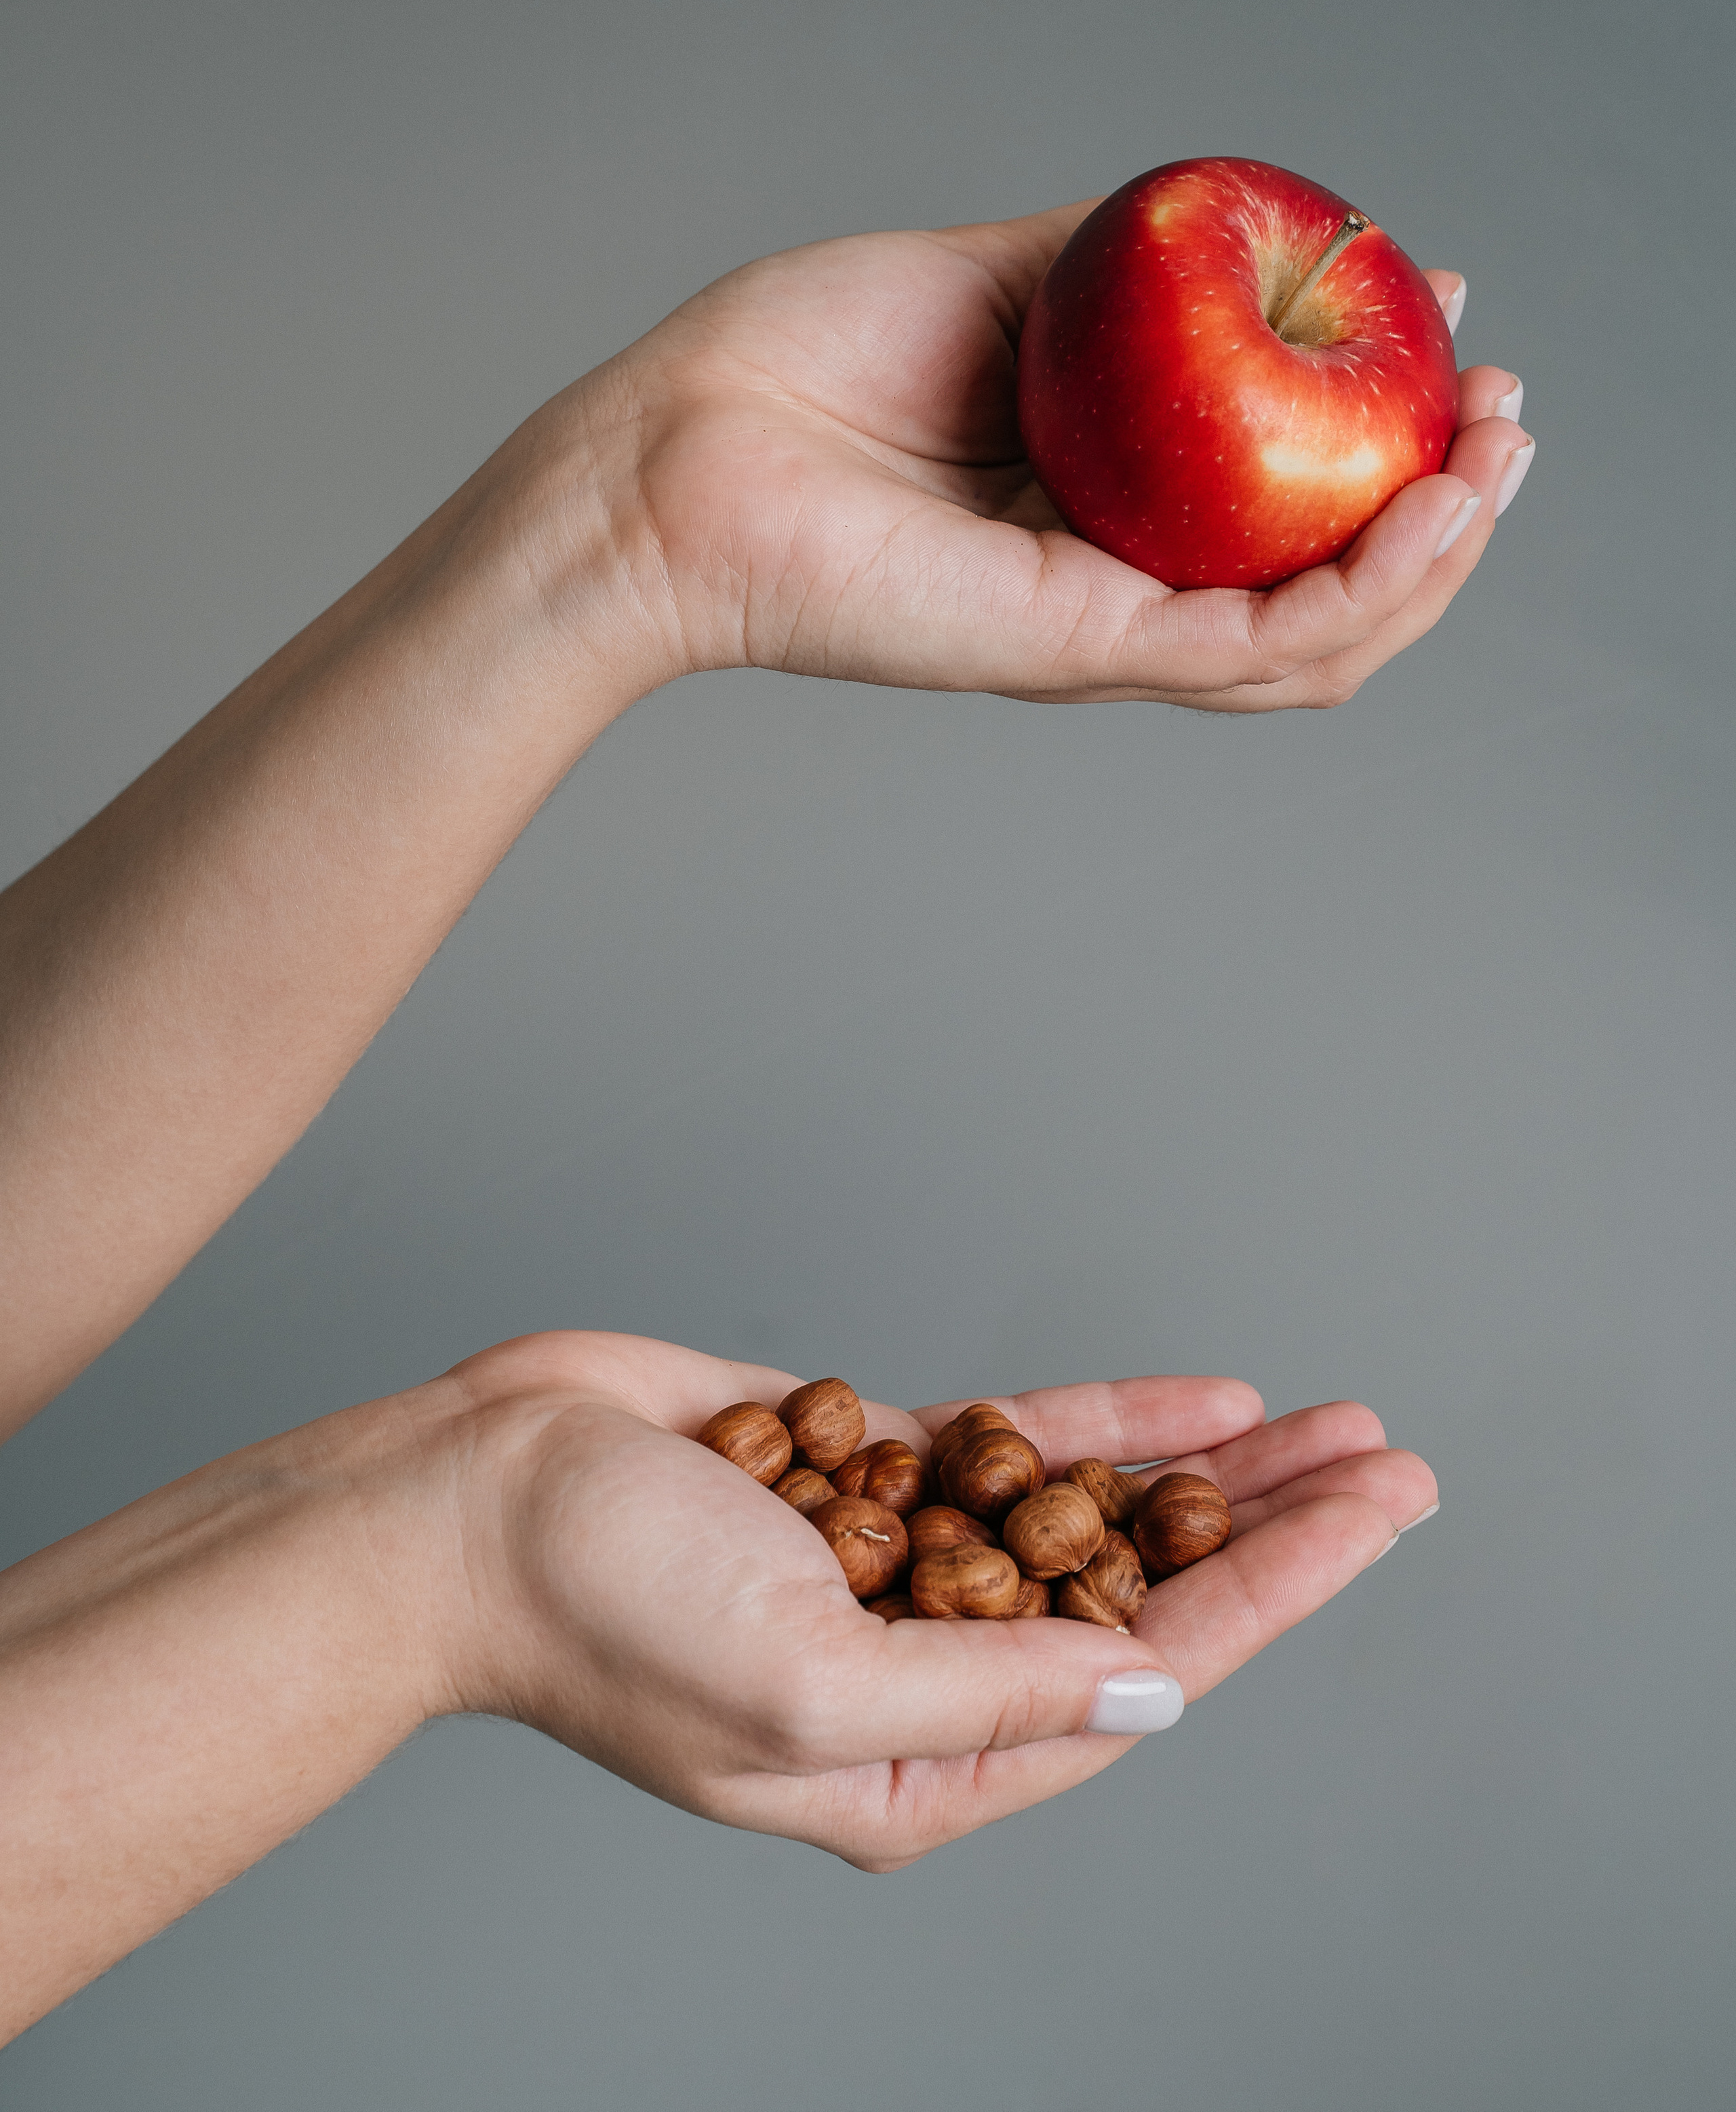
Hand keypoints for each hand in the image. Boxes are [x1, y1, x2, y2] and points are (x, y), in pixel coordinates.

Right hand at [444, 1332, 1436, 1867]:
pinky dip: (1100, 1421)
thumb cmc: (601, 1612)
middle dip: (1269, 1528)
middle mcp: (921, 1669)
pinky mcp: (857, 1471)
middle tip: (1388, 1463)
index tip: (1373, 1521)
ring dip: (1203, 1469)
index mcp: (916, 1766)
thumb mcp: (807, 1688)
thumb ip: (987, 1697)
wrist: (465, 1495)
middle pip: (1139, 1590)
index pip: (1143, 1676)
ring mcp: (892, 1563)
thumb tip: (1150, 1699)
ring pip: (1088, 1512)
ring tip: (1324, 1426)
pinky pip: (1005, 1447)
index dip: (1274, 1591)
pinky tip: (1191, 1401)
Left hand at [585, 209, 1531, 709]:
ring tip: (1497, 460)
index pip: (1284, 491)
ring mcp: (1107, 626)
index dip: (1386, 417)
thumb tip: (1230, 216)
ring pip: (1324, 635)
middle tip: (1506, 409)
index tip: (1446, 317)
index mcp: (1106, 504)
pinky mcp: (1083, 646)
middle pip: (1329, 578)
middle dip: (1449, 498)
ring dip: (1439, 555)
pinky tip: (1432, 507)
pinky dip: (1366, 586)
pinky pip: (1261, 643)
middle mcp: (1121, 579)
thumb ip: (1111, 263)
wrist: (672, 456)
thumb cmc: (795, 369)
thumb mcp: (994, 282)